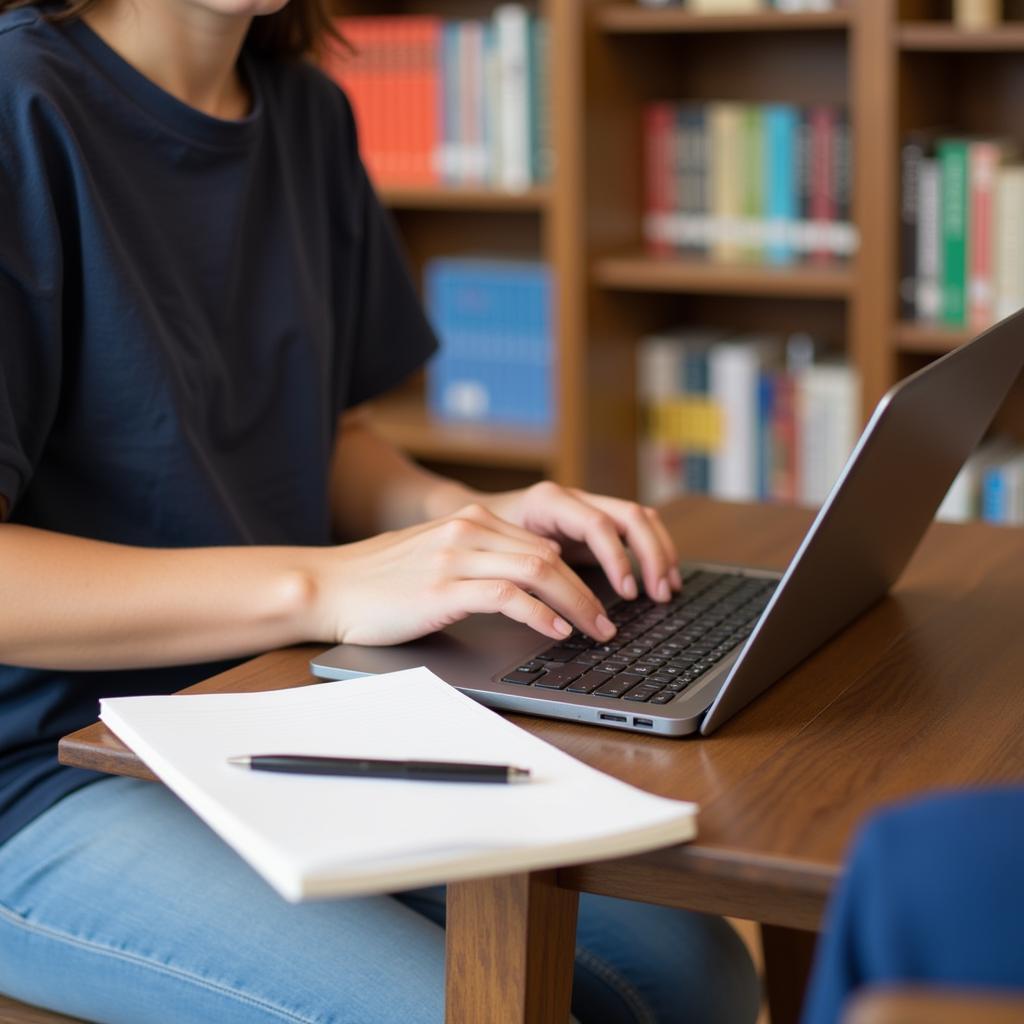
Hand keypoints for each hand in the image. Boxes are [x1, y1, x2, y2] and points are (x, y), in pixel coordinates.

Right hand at [310, 503, 616, 646]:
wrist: (329, 586)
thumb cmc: (380, 582)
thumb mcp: (437, 557)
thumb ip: (479, 560)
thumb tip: (527, 590)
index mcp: (471, 521)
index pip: (543, 544)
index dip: (578, 575)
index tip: (598, 602)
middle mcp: (468, 530)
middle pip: (550, 555)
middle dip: (588, 591)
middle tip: (608, 622)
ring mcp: (456, 557)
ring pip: (539, 571)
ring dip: (577, 604)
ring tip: (596, 631)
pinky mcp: (443, 588)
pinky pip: (508, 596)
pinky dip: (540, 614)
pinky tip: (556, 631)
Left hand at [480, 482, 681, 602]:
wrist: (466, 518)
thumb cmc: (479, 540)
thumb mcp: (499, 557)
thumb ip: (526, 575)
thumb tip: (554, 609)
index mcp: (548, 501)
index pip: (597, 525)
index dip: (617, 559)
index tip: (627, 592)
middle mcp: (573, 498)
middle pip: (630, 515)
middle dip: (652, 555)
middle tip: (660, 594)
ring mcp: (586, 505)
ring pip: (639, 517)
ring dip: (660, 551)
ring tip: (668, 588)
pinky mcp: (592, 520)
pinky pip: (633, 528)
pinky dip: (651, 550)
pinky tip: (660, 578)